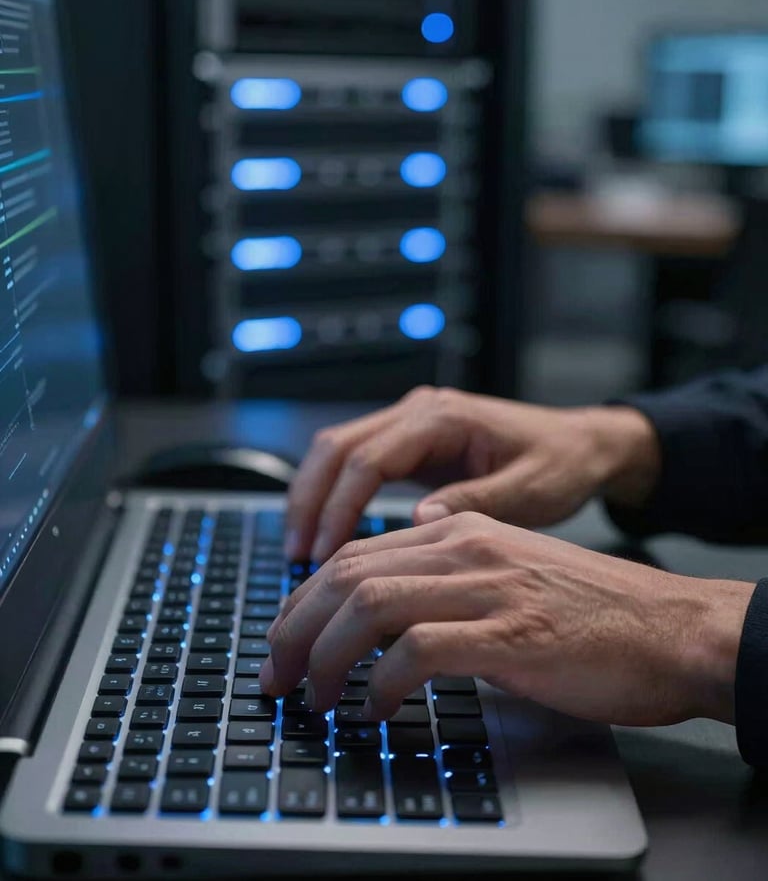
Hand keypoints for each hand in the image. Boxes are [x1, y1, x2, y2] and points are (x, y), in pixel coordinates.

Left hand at [262, 512, 751, 726]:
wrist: (670, 627)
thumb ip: (443, 584)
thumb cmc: (588, 613)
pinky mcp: (511, 634)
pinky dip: (381, 684)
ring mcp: (487, 586)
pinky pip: (417, 651)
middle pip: (346, 575)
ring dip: (326, 657)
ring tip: (314, 698)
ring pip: (369, 605)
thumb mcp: (503, 577)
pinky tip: (375, 710)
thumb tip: (378, 621)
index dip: (303, 601)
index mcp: (459, 529)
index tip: (284, 643)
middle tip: (277, 677)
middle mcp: (465, 547)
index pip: (353, 555)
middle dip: (294, 629)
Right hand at [283, 385, 660, 561]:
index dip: (339, 507)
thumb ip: (475, 504)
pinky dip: (335, 497)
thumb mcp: (529, 492)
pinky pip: (357, 464)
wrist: (582, 444)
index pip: (368, 459)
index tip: (325, 554)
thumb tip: (418, 523)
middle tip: (298, 557)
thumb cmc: (561, 464)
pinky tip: (330, 536)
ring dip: (314, 498)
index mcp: (443, 418)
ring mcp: (412, 424)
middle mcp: (419, 412)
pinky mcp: (412, 443)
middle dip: (310, 501)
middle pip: (336, 447)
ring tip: (303, 551)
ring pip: (337, 451)